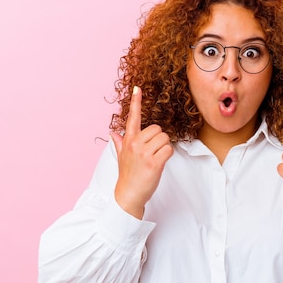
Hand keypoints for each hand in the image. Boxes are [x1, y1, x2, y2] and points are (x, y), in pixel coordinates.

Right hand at [110, 86, 173, 218]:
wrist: (128, 195)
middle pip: (158, 129)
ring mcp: (144, 153)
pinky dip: (168, 156)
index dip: (136, 102)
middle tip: (154, 152)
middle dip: (160, 139)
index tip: (137, 88)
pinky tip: (160, 163)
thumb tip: (113, 134)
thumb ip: (119, 143)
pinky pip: (169, 150)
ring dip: (165, 148)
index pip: (132, 117)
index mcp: (128, 140)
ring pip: (165, 139)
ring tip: (156, 159)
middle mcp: (135, 144)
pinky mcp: (153, 163)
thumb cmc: (127, 176)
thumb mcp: (121, 157)